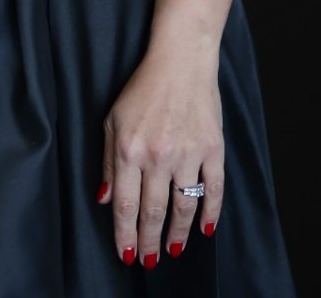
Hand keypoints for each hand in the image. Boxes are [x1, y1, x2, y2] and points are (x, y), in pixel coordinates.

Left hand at [97, 38, 223, 268]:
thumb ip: (110, 162)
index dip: (125, 234)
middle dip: (150, 242)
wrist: (181, 58)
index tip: (126, 255)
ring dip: (178, 234)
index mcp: (130, 149)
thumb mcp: (113, 119)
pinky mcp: (213, 148)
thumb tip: (106, 199)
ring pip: (184, 206)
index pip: (126, 205)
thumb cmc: (143, 87)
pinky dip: (211, 213)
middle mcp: (159, 156)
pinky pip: (214, 189)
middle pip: (154, 212)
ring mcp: (188, 153)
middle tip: (149, 262)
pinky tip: (205, 229)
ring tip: (174, 251)